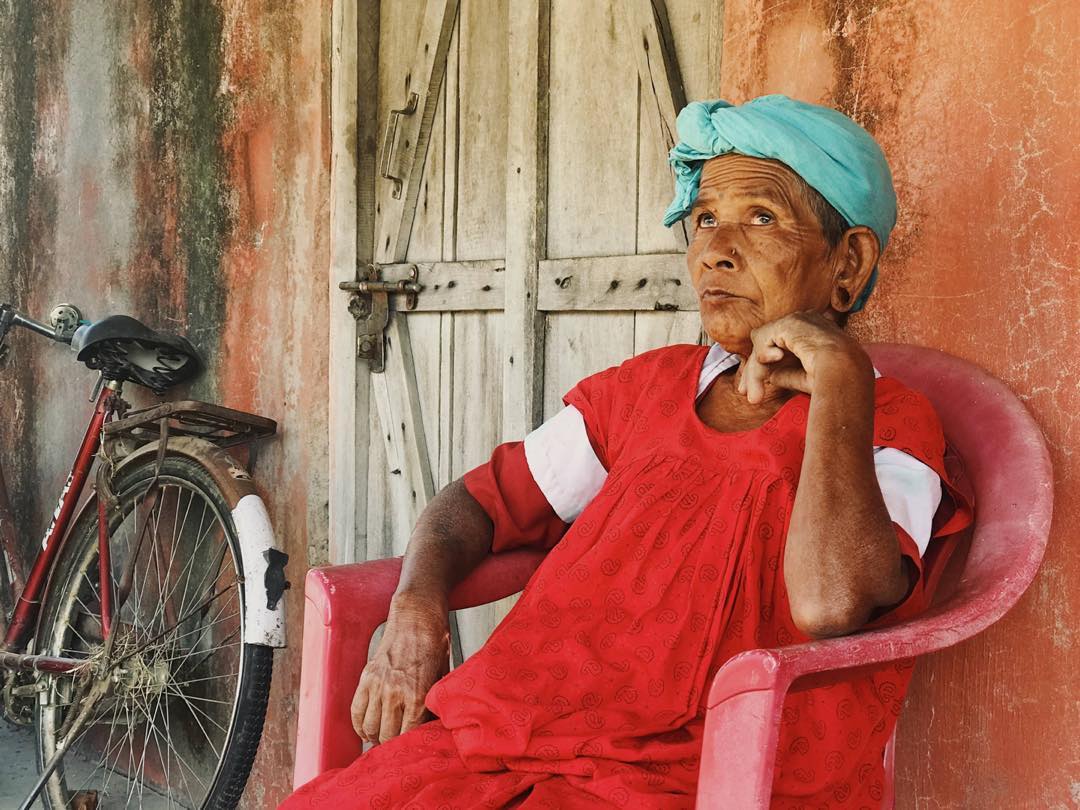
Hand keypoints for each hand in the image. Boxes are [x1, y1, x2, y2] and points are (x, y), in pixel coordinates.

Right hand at [350, 592, 450, 743]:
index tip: (412, 748)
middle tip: (397, 746)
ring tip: (382, 739)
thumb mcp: (444, 675)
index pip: (408, 735)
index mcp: (418, 695)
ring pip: (369, 727)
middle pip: (387, 736)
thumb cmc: (434, 644)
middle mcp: (395, 693)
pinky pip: (356, 710)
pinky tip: (366, 730)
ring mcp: (378, 685)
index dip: (409, 745)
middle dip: (392, 744)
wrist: (416, 616)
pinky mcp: (366, 677)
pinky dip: (359, 725)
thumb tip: (433, 725)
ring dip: (375, 736)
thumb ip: (435, 702)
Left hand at [736, 311, 871, 403]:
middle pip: (770, 345)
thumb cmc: (835, 379)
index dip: (766, 366)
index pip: (783, 345)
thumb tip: (769, 375)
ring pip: (763, 345)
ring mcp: (799, 320)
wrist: (848, 373)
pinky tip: (772, 366)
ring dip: (756, 372)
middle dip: (755, 370)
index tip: (755, 390)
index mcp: (815, 332)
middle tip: (745, 393)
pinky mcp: (790, 323)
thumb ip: (786, 373)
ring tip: (755, 396)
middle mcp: (807, 322)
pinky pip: (763, 339)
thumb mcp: (805, 378)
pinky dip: (762, 357)